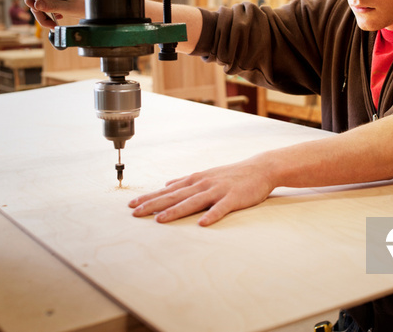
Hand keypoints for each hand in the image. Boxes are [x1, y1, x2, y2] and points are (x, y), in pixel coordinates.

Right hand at [24, 0, 84, 27]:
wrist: (96, 2)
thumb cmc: (86, 3)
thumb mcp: (69, 7)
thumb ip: (52, 5)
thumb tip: (36, 5)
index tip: (37, 11)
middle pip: (34, 0)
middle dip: (39, 14)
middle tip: (50, 25)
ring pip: (40, 6)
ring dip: (44, 17)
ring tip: (54, 25)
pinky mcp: (57, 0)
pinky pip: (47, 7)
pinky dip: (50, 15)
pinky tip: (58, 18)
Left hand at [128, 156, 276, 225]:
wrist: (260, 168)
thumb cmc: (232, 174)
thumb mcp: (206, 175)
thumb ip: (186, 181)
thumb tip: (167, 184)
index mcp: (195, 180)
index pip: (168, 191)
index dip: (150, 198)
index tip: (132, 205)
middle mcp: (203, 184)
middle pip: (174, 196)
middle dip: (154, 204)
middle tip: (135, 213)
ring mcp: (218, 190)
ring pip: (193, 202)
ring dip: (176, 211)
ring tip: (160, 220)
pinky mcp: (233, 198)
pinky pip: (221, 208)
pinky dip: (211, 215)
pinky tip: (202, 224)